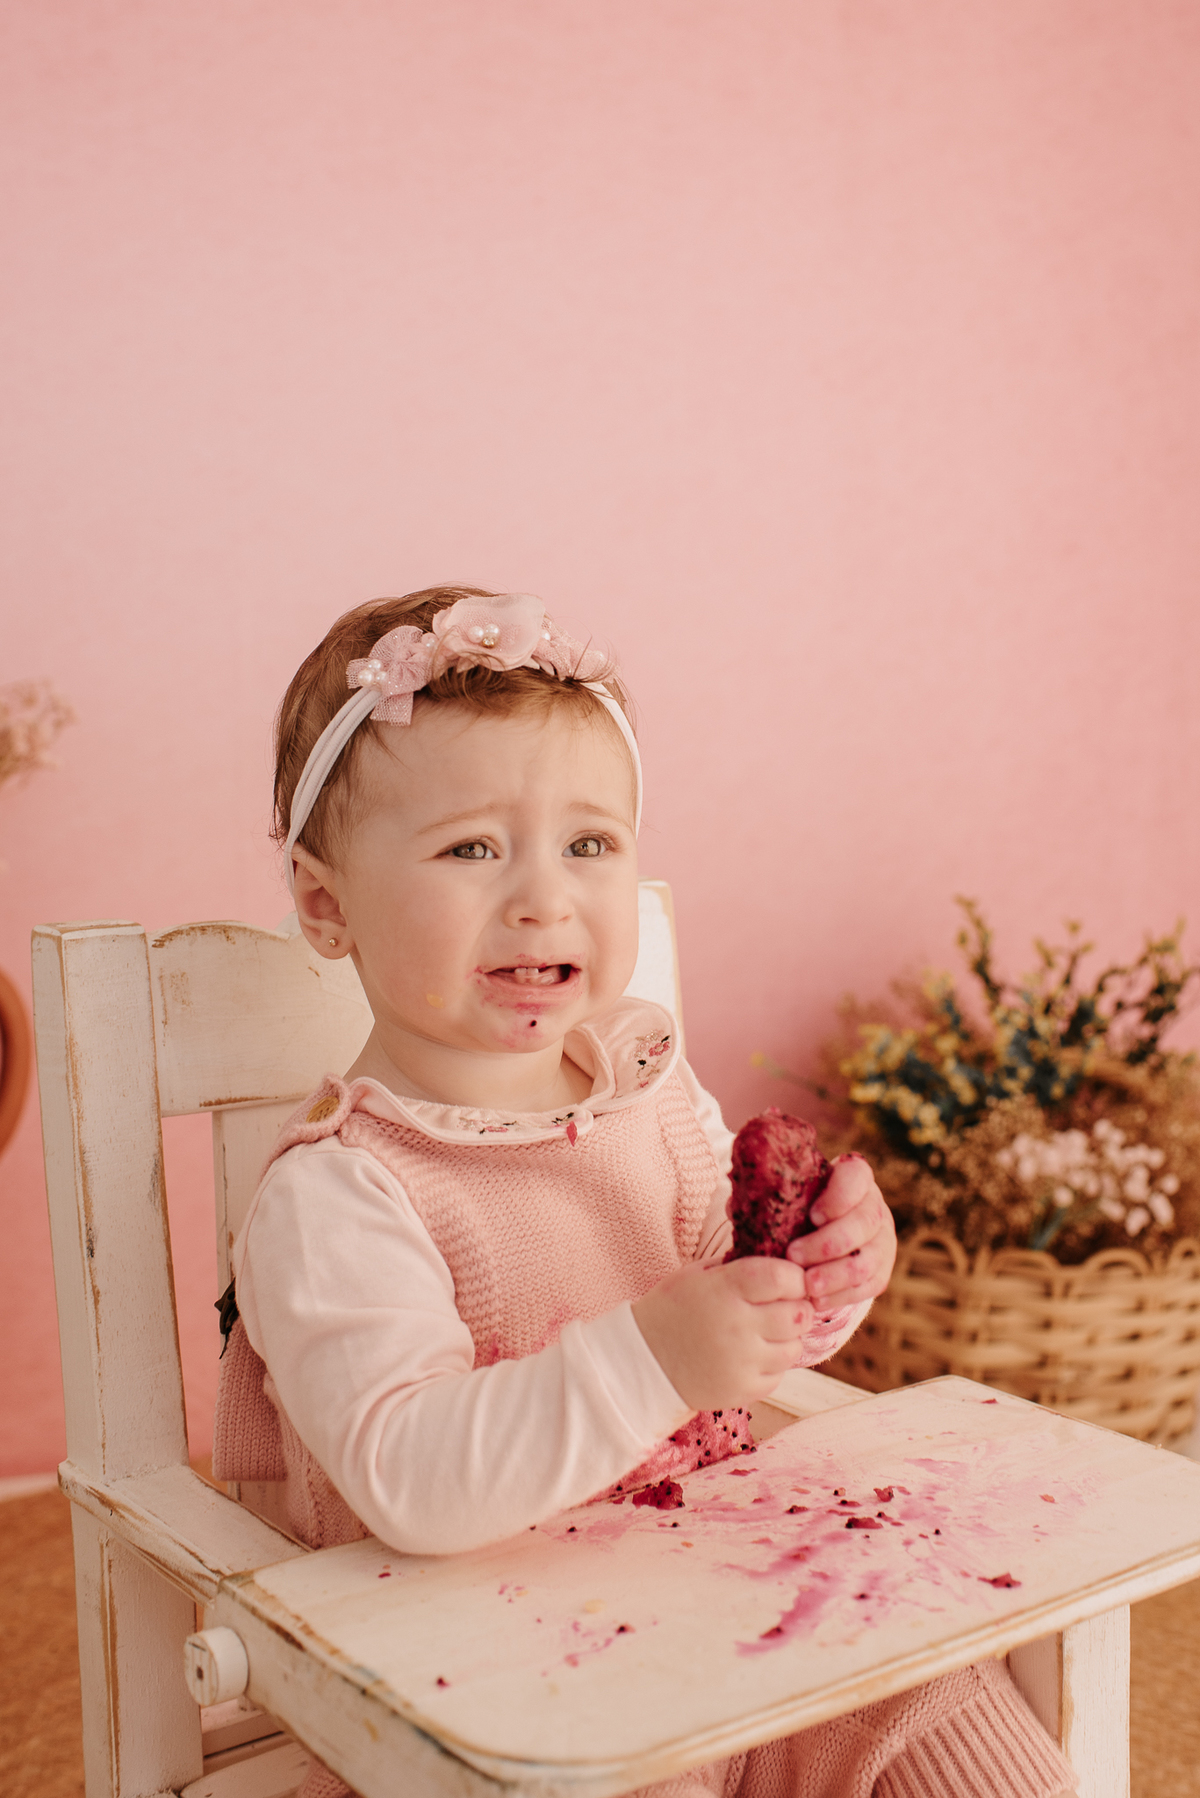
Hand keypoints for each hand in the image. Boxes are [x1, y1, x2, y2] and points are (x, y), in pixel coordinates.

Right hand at [631, 1258, 813, 1411]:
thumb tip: (781, 1258)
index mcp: (725, 1290)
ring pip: (794, 1346)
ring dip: (788, 1337)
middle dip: (798, 1306)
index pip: (784, 1278)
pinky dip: (773, 1364)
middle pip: (798, 1314)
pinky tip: (752, 1354)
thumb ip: (739, 1265)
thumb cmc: (671, 1310)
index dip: (795, 1277)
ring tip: (766, 1332)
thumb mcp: (697, 1274)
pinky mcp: (743, 1390)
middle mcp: (738, 1326)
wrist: (641, 1361)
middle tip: (784, 1305)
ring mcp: (742, 1362)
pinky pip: (780, 1374)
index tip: (791, 1279)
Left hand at [785, 1154, 895, 1310]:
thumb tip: (737, 1208)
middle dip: (827, 1244)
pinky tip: (816, 1300)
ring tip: (806, 1285)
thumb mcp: (788, 1193)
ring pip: (866, 1261)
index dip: (838, 1197)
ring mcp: (883, 1240)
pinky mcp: (882, 1271)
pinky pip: (867, 1287)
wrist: (819, 1232)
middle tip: (793, 1256)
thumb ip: (771, 1193)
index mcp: (855, 1176)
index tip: (812, 1215)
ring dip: (834, 1275)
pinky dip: (840, 1296)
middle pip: (863, 1224)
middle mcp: (875, 1206)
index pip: (856, 1178)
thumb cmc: (796, 1207)